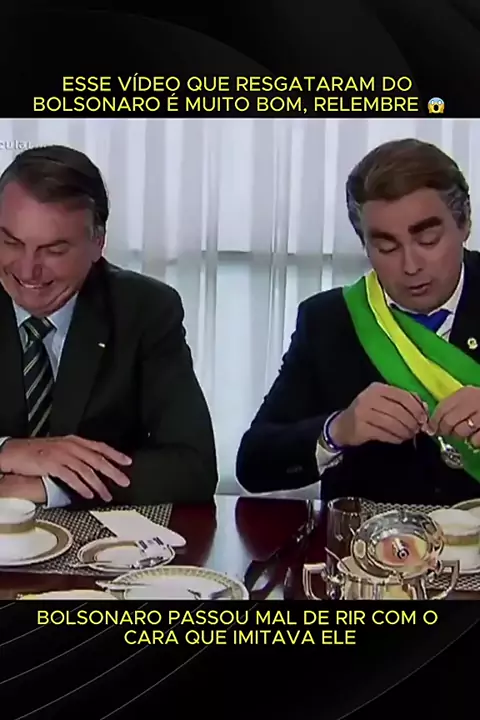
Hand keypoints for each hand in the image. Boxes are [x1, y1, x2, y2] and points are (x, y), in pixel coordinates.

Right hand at [0, 436, 131, 500]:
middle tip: (125, 481)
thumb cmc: (36, 451)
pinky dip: (82, 487)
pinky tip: (89, 494)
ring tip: (107, 495)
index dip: (115, 454)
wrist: (15, 451)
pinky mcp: (53, 465)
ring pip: (87, 470)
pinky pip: (72, 477)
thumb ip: (76, 454)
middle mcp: (71, 446)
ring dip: (99, 485)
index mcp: (74, 440)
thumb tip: (92, 466)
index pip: (100, 446)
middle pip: (98, 459)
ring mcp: (62, 455)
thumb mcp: (60, 448)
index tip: (128, 462)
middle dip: (113, 471)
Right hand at [329, 382, 427, 446]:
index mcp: (377, 388)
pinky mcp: (361, 428)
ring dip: (405, 431)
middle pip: (398, 411)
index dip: (416, 408)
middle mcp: (368, 398)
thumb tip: (424, 407)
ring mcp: (363, 413)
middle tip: (417, 430)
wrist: (343, 426)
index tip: (423, 419)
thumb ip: (404, 400)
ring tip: (409, 435)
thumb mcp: (383, 401)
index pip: (402, 396)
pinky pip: (384, 434)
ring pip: (392, 423)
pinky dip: (395, 438)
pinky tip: (399, 439)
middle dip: (412, 422)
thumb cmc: (367, 412)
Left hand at [429, 386, 479, 446]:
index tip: (432, 429)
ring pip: (461, 431)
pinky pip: (475, 440)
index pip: (442, 408)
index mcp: (465, 393)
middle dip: (445, 431)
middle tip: (448, 434)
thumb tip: (433, 424)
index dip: (434, 421)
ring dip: (459, 436)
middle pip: (449, 421)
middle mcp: (473, 402)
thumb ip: (453, 407)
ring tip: (464, 434)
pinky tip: (476, 437)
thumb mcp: (468, 398)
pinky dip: (473, 442)